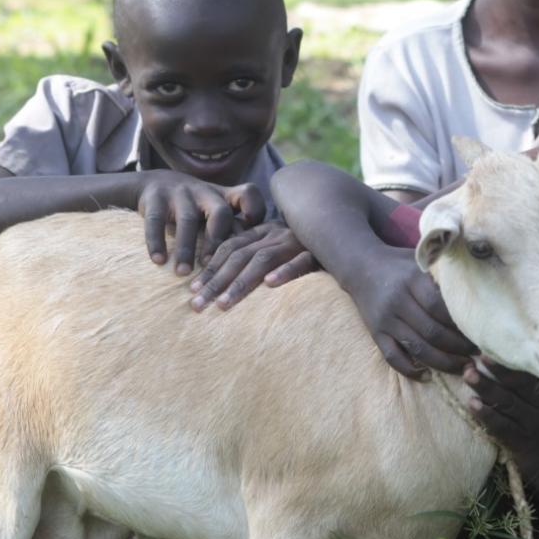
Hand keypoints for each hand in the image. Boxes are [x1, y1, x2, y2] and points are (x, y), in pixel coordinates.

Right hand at [136, 171, 265, 275]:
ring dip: (186, 248)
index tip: (252, 236)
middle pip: (220, 213)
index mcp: (223, 196)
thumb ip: (233, 229)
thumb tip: (256, 264)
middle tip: (212, 266)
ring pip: (187, 220)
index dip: (255, 212)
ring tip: (183, 273)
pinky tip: (159, 260)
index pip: (248, 195)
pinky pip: (156, 220)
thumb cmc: (194, 208)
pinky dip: (157, 241)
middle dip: (218, 241)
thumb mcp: (214, 212)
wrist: (154, 184)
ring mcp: (180, 194)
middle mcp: (205, 193)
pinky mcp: (155, 199)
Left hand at [189, 222, 318, 310]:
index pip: (230, 248)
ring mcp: (298, 242)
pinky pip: (303, 261)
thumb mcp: (279, 248)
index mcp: (264, 233)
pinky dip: (286, 271)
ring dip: (240, 283)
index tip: (192, 291)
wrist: (346, 233)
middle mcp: (277, 235)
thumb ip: (257, 257)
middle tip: (197, 306)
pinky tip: (271, 284)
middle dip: (215, 282)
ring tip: (223, 305)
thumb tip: (225, 279)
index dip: (210, 268)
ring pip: (263, 260)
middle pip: (239, 257)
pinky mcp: (320, 252)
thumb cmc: (308, 249)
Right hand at [340, 245, 474, 377]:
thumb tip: (479, 290)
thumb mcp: (421, 259)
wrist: (361, 267)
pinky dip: (410, 370)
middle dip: (458, 347)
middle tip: (477, 352)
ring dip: (443, 362)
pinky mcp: (376, 333)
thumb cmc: (400, 264)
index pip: (440, 308)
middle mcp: (398, 301)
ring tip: (463, 366)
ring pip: (417, 348)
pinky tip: (428, 376)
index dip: (461, 324)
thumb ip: (444, 274)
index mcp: (412, 280)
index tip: (480, 331)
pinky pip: (393, 357)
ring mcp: (386, 320)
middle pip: (433, 332)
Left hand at [463, 359, 538, 483]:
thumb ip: (535, 384)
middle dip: (495, 371)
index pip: (528, 375)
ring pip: (506, 403)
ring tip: (468, 375)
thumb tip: (508, 356)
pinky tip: (471, 404)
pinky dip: (486, 415)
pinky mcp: (519, 443)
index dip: (509, 362)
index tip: (491, 348)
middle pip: (516, 386)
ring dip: (486, 388)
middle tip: (476, 358)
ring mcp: (530, 426)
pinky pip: (501, 426)